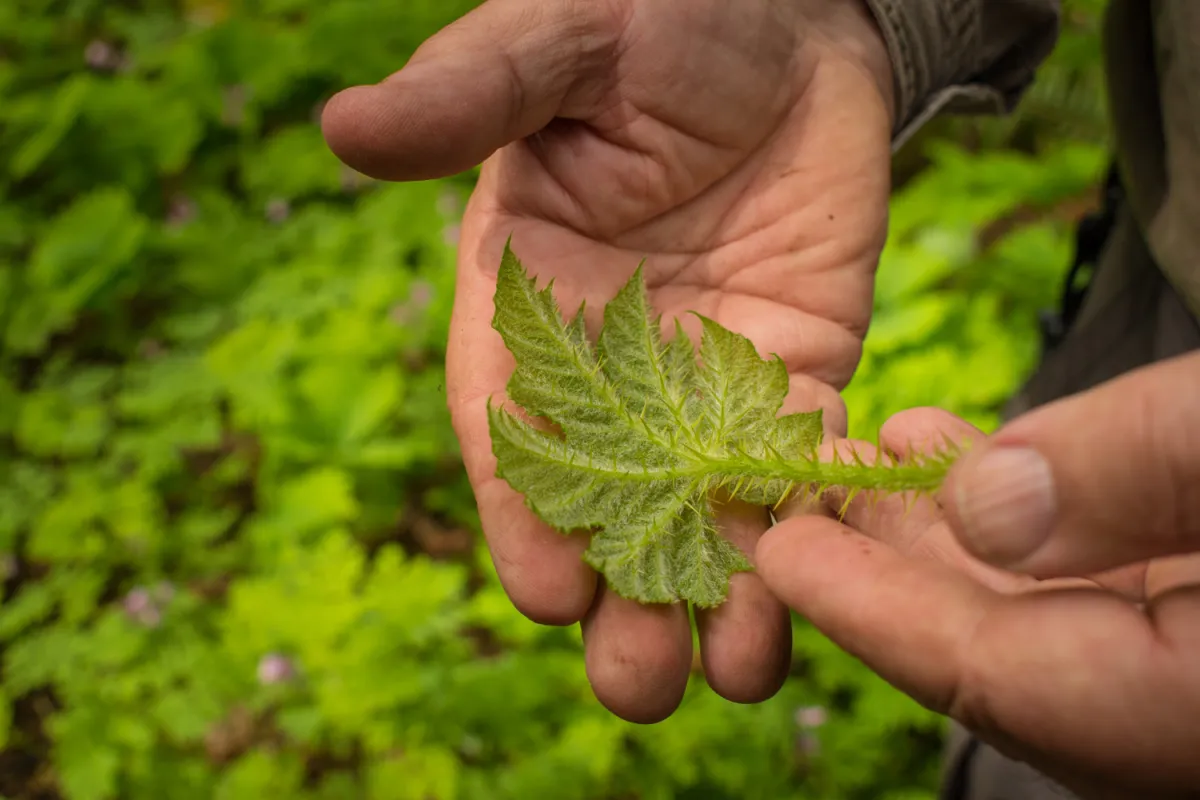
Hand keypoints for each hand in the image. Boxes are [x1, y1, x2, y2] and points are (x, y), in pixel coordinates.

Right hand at [322, 0, 895, 720]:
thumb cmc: (657, 19)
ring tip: (735, 676)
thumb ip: (471, 94)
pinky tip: (829, 591)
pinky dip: (808, 529)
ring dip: (720, 597)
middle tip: (635, 685)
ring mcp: (709, 381)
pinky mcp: (799, 374)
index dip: (529, 516)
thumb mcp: (559, 44)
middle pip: (609, 505)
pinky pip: (801, 465)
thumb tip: (347, 127)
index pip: (515, 434)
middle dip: (621, 597)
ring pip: (707, 511)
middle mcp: (613, 368)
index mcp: (527, 310)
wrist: (792, 19)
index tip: (549, 593)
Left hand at [757, 350, 1199, 797]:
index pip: (994, 679)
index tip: (781, 554)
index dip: (872, 614)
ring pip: (1045, 622)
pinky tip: (960, 450)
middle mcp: (1189, 720)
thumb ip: (1129, 470)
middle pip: (999, 658)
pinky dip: (1026, 520)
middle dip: (884, 571)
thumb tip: (978, 503)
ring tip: (862, 459)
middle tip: (795, 491)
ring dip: (944, 538)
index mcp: (1199, 711)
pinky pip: (1102, 586)